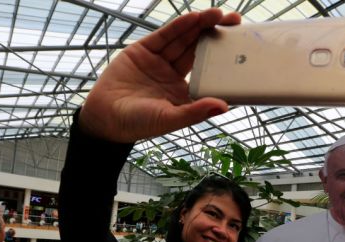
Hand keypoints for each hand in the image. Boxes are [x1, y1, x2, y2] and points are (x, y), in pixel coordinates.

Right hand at [79, 8, 240, 142]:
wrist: (104, 117)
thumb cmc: (137, 124)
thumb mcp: (169, 119)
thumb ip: (195, 112)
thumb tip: (224, 106)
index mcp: (185, 93)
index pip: (209, 72)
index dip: (224, 59)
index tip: (240, 48)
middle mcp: (174, 75)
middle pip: (199, 50)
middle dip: (216, 35)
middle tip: (235, 22)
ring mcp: (160, 61)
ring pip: (184, 40)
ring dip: (200, 26)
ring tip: (216, 14)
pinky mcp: (144, 50)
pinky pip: (165, 36)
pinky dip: (179, 26)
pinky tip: (193, 18)